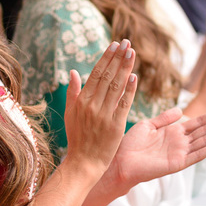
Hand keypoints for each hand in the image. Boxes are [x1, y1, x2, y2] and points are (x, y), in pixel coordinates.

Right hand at [63, 40, 138, 173]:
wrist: (83, 163)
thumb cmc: (77, 138)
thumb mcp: (70, 114)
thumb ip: (73, 92)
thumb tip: (74, 71)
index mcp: (82, 101)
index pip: (96, 73)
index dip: (106, 58)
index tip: (115, 44)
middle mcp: (92, 105)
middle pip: (107, 76)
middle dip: (118, 58)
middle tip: (127, 42)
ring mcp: (104, 115)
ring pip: (116, 87)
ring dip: (125, 68)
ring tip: (132, 52)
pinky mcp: (115, 125)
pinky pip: (124, 104)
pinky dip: (130, 90)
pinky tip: (135, 76)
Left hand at [108, 106, 205, 190]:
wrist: (119, 161)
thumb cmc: (130, 145)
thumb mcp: (148, 125)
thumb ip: (166, 118)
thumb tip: (181, 110)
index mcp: (174, 132)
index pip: (199, 122)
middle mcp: (181, 142)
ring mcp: (181, 153)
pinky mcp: (178, 163)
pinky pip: (197, 155)